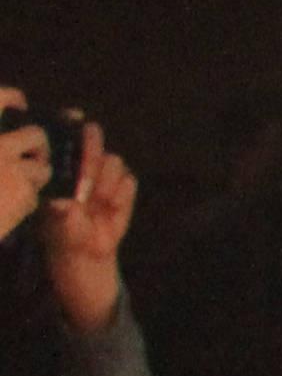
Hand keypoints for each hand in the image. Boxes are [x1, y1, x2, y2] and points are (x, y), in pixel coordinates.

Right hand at [0, 90, 40, 238]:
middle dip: (38, 146)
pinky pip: (36, 195)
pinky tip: (8, 211)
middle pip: (35, 135)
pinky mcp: (23, 194)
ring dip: (35, 177)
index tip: (20, 103)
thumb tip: (26, 139)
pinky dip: (26, 203)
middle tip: (32, 157)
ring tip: (17, 188)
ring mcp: (11, 169)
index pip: (1, 98)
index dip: (13, 98)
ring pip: (42, 167)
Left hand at [43, 136, 135, 332]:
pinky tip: (111, 208)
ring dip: (107, 180)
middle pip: (93, 140)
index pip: (66, 140)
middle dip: (92, 149)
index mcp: (60, 170)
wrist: (86, 253)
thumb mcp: (57, 224)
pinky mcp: (123, 188)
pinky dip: (121, 194)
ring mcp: (104, 176)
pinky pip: (129, 180)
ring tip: (99, 201)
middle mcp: (82, 167)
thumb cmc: (62, 234)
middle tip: (89, 164)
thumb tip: (67, 204)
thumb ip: (63, 213)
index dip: (73, 127)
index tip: (77, 121)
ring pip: (113, 161)